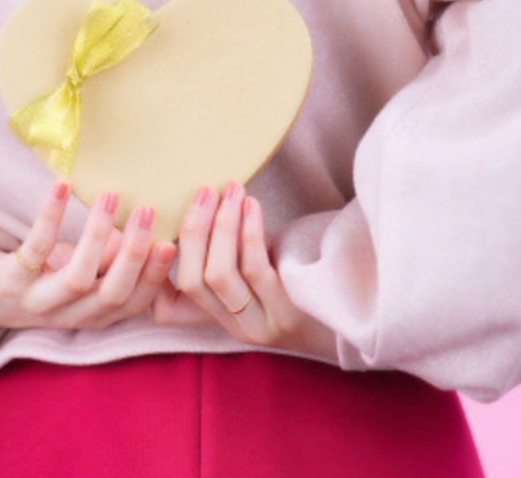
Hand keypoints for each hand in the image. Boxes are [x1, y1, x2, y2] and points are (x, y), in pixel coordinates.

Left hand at [0, 179, 177, 330]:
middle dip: (136, 254)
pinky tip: (60, 186)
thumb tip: (149, 230)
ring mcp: (39, 302)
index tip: (173, 243)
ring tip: (111, 196)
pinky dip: (50, 217)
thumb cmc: (44, 277)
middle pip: (112, 293)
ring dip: (98, 235)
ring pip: (78, 277)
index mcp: (96, 315)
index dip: (156, 276)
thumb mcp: (84, 270)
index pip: (135, 303)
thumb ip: (114, 258)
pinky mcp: (11, 282)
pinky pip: (35, 249)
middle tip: (149, 212)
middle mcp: (71, 315)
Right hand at [153, 181, 338, 362]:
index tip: (160, 220)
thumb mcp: (264, 278)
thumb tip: (200, 209)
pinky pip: (255, 269)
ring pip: (219, 274)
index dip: (157, 263)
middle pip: (191, 279)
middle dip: (194, 229)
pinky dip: (248, 233)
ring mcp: (261, 327)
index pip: (170, 300)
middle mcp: (237, 328)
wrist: (364, 323)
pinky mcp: (288, 317)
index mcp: (222, 321)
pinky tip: (251, 207)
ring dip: (221, 226)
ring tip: (230, 191)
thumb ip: (231, 260)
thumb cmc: (309, 287)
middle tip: (203, 191)